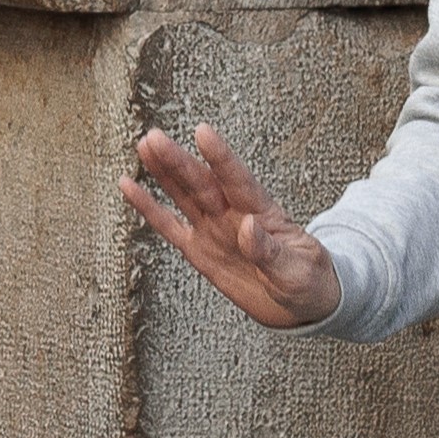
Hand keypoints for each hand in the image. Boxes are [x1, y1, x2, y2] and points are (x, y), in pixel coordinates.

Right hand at [125, 121, 340, 328]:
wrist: (301, 304)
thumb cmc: (308, 281)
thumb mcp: (299, 271)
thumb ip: (270, 252)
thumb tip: (247, 227)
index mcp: (263, 214)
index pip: (238, 180)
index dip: (220, 158)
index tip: (202, 132)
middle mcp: (233, 215)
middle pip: (202, 183)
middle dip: (178, 161)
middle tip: (154, 138)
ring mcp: (214, 230)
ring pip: (184, 196)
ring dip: (164, 172)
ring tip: (144, 146)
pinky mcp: (199, 251)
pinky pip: (169, 227)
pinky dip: (149, 208)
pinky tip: (130, 187)